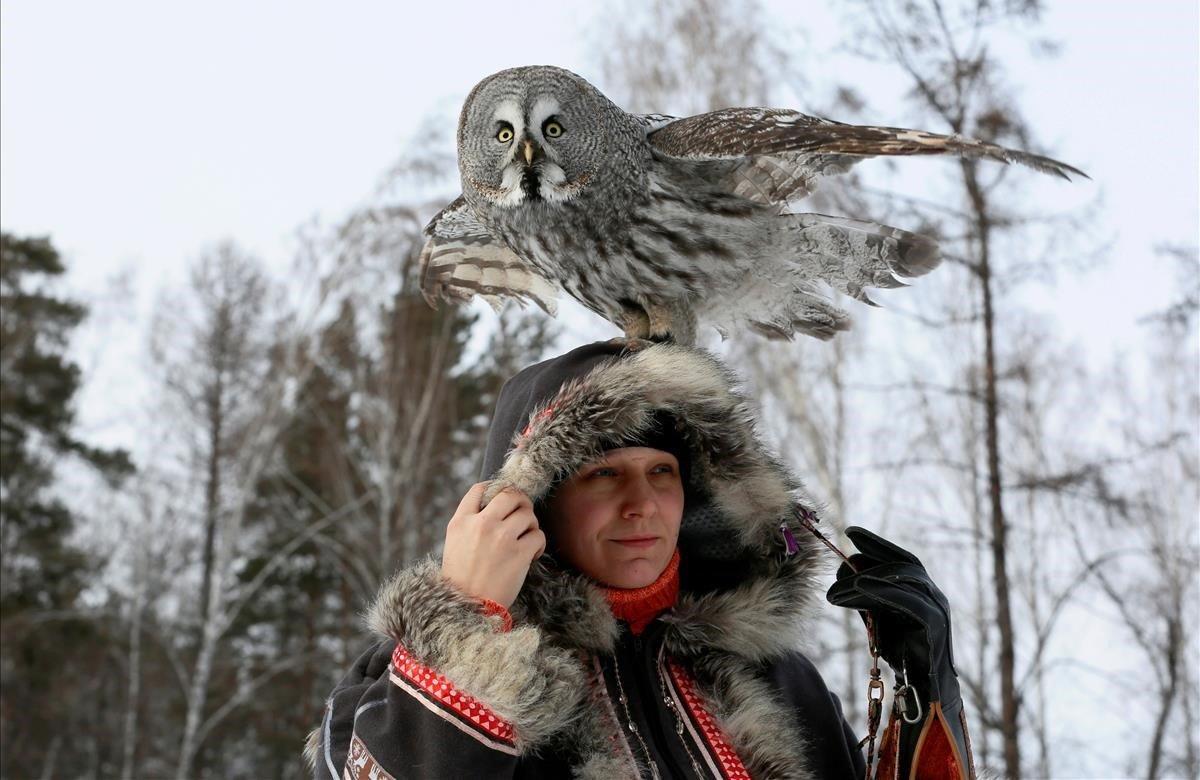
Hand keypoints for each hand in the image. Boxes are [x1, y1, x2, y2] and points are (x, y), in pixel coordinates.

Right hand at [441, 482, 545, 608]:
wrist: (467, 608)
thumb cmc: (462, 578)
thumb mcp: (454, 543)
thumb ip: (470, 522)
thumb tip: (494, 506)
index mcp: (461, 521)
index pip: (480, 489)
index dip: (494, 489)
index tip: (502, 497)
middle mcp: (481, 524)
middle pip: (510, 494)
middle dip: (521, 502)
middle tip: (523, 513)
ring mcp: (501, 538)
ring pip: (528, 514)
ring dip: (531, 525)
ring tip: (526, 539)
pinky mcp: (519, 554)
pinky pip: (538, 536)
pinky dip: (538, 544)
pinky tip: (531, 554)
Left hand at [825, 527, 957, 703]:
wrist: (926, 693)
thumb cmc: (903, 655)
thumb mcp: (879, 620)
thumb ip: (865, 595)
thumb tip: (844, 566)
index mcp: (922, 592)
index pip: (901, 559)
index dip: (878, 544)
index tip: (851, 532)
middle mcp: (933, 596)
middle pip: (902, 565)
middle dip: (873, 554)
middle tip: (843, 553)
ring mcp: (937, 610)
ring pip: (903, 581)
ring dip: (867, 578)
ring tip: (838, 584)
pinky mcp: (935, 627)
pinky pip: (908, 602)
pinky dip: (882, 591)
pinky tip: (858, 588)